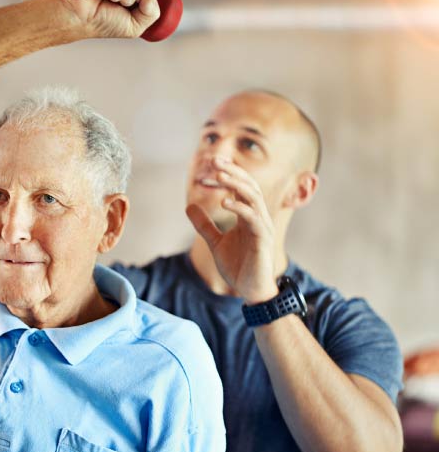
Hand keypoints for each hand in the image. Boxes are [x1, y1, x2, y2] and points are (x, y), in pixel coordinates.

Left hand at [185, 157, 278, 302]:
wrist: (251, 291)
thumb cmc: (238, 266)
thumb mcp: (215, 242)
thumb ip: (204, 225)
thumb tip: (189, 206)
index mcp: (248, 215)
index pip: (241, 187)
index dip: (229, 173)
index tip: (212, 162)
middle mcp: (258, 217)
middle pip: (249, 186)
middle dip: (232, 172)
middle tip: (215, 161)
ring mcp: (263, 227)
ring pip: (253, 198)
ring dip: (236, 185)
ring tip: (219, 176)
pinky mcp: (263, 240)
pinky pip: (254, 219)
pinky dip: (240, 208)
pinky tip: (225, 202)